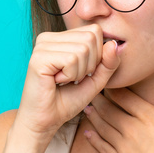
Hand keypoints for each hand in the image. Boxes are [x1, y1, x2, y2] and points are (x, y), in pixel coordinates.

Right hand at [13, 23, 122, 140]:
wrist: (45, 121)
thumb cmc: (66, 101)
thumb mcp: (95, 80)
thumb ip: (108, 63)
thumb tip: (114, 43)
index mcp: (60, 38)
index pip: (94, 31)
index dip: (97, 56)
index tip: (80, 72)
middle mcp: (48, 37)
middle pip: (90, 38)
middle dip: (89, 64)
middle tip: (71, 78)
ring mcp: (41, 45)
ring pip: (82, 49)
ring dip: (79, 72)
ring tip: (63, 81)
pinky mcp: (39, 57)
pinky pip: (71, 59)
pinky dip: (70, 75)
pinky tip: (56, 82)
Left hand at [81, 69, 153, 152]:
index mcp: (148, 117)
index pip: (125, 97)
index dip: (113, 88)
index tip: (106, 81)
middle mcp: (132, 129)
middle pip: (110, 110)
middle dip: (99, 100)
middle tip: (90, 92)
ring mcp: (123, 146)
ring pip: (103, 127)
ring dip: (94, 116)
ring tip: (87, 108)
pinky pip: (101, 147)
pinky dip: (93, 139)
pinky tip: (88, 134)